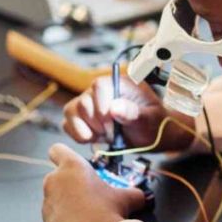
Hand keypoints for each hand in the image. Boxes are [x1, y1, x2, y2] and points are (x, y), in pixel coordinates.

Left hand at [42, 144, 146, 221]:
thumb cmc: (109, 210)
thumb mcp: (127, 198)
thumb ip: (131, 193)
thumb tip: (140, 197)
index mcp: (72, 167)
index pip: (57, 150)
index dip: (63, 155)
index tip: (72, 165)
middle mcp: (54, 182)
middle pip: (57, 177)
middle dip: (69, 184)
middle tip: (88, 196)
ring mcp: (47, 205)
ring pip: (55, 200)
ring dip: (66, 205)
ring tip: (85, 217)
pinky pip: (55, 220)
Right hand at [62, 77, 194, 151]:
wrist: (150, 136)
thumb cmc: (154, 123)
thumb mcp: (150, 119)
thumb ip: (134, 113)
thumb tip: (114, 108)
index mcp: (120, 83)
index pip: (99, 85)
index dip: (102, 105)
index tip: (112, 122)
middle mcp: (101, 90)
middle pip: (83, 102)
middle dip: (98, 123)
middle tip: (114, 133)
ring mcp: (88, 103)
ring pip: (71, 112)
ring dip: (88, 130)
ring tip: (107, 135)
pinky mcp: (80, 118)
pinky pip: (67, 124)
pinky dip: (79, 135)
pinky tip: (96, 138)